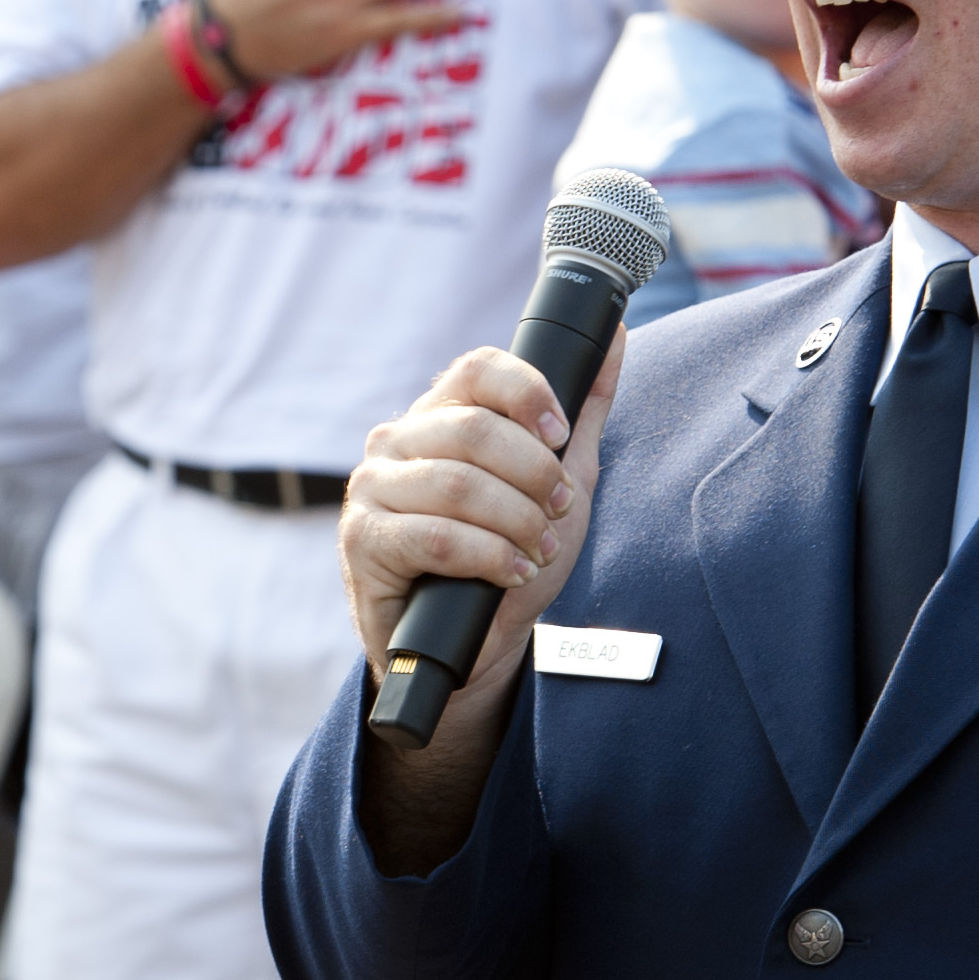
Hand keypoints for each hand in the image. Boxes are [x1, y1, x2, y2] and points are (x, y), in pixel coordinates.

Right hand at [339, 329, 626, 706]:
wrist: (469, 643)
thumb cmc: (508, 554)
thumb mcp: (559, 481)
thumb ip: (584, 412)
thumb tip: (615, 336)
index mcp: (438, 414)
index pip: (477, 368)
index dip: (527, 393)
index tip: (560, 434)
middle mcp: (395, 440)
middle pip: (475, 429)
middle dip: (534, 475)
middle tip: (558, 511)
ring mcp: (370, 488)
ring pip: (458, 484)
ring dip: (516, 522)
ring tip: (538, 549)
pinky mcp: (363, 540)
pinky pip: (436, 537)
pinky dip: (488, 556)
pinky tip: (510, 573)